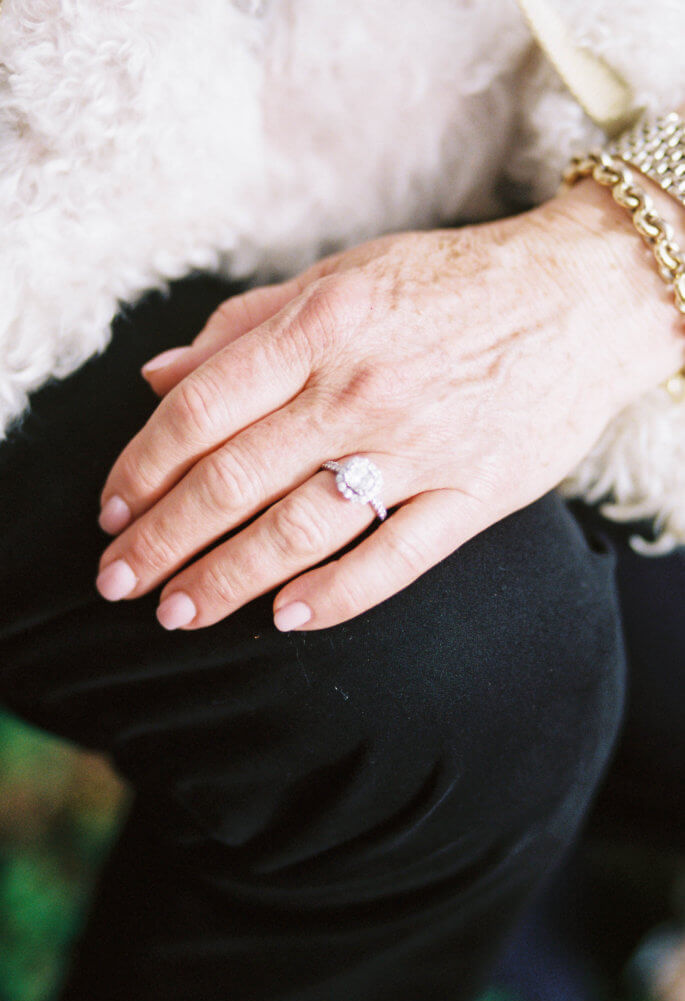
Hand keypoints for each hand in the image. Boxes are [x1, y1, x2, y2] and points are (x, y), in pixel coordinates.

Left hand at [95, 183, 683, 630]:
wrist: (582, 294)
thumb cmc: (453, 282)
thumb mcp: (343, 275)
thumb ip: (247, 326)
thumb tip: (159, 375)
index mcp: (320, 327)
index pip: (201, 410)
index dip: (141, 466)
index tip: (112, 510)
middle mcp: (361, 389)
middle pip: (235, 481)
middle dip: (163, 541)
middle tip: (117, 582)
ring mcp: (421, 447)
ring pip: (301, 530)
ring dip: (228, 579)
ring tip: (177, 613)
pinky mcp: (475, 492)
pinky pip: (397, 559)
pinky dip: (338, 595)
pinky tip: (287, 619)